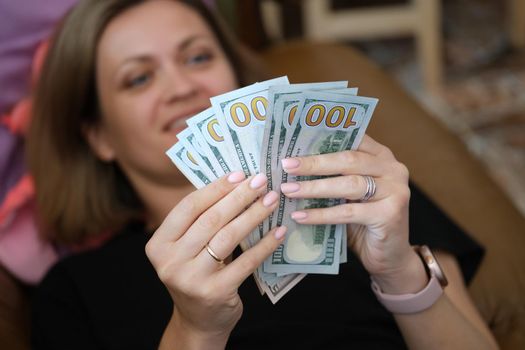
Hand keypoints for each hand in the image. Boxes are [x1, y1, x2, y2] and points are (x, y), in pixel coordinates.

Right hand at [146, 172, 284, 344]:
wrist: (199, 320)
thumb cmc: (196, 274)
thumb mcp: (186, 249)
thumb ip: (199, 221)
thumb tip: (234, 182)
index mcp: (159, 244)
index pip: (188, 207)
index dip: (215, 188)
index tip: (239, 174)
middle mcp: (170, 261)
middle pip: (210, 219)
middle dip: (239, 196)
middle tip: (261, 181)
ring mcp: (191, 279)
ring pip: (228, 237)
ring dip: (254, 214)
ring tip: (271, 200)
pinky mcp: (215, 292)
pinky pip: (245, 262)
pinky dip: (264, 244)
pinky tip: (278, 231)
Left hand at [280, 135, 425, 293]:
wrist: (390, 257)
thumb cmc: (364, 222)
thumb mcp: (349, 193)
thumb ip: (334, 176)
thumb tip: (293, 164)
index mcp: (381, 156)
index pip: (351, 139)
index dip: (322, 140)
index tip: (294, 143)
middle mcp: (393, 168)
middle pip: (348, 160)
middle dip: (313, 163)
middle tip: (286, 165)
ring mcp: (395, 190)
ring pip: (348, 184)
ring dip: (314, 188)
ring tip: (288, 190)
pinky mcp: (390, 214)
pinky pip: (348, 212)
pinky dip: (321, 214)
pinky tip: (300, 216)